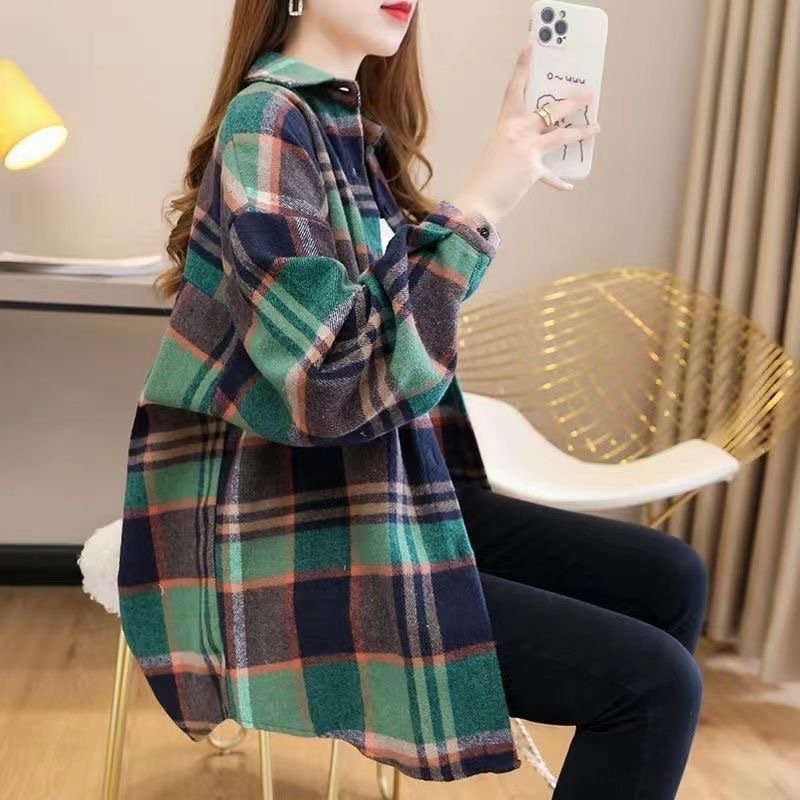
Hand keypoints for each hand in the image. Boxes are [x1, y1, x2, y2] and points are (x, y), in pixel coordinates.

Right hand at [453, 38, 600, 224]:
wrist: (478, 200)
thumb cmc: (484, 177)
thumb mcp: (498, 149)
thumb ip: (516, 141)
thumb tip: (536, 141)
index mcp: (505, 124)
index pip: (515, 88)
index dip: (523, 66)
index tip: (531, 45)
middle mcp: (517, 131)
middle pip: (549, 110)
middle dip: (572, 102)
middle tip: (588, 95)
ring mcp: (527, 149)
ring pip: (560, 135)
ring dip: (581, 131)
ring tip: (595, 127)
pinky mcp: (533, 169)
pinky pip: (552, 175)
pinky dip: (560, 181)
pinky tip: (569, 185)